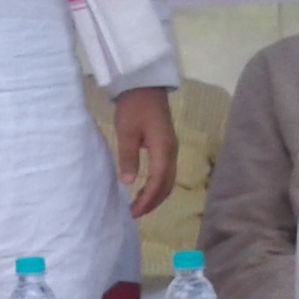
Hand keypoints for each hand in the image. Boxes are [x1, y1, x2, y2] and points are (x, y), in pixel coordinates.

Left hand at [113, 86, 177, 218]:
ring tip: (139, 205)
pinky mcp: (166, 144)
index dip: (147, 200)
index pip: (159, 182)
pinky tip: (145, 188)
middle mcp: (172, 152)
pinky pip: (166, 171)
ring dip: (156, 194)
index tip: (133, 212)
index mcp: (164, 150)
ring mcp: (171, 148)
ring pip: (168, 179)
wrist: (144, 85)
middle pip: (167, 184)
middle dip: (153, 202)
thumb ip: (128, 157)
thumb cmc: (134, 107)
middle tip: (135, 213)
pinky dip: (157, 184)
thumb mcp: (126, 132)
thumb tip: (128, 182)